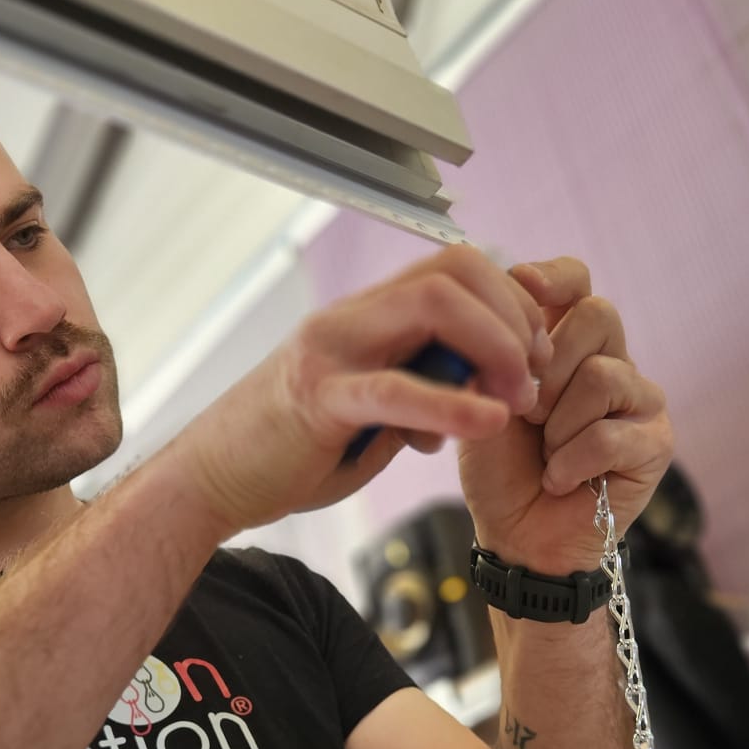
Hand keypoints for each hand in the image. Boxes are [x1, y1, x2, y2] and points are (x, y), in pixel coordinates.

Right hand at [178, 246, 546, 534]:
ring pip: (434, 306)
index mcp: (365, 315)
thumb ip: (421, 389)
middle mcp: (349, 317)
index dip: (511, 301)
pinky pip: (396, 389)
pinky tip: (487, 423)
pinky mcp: (317, 399)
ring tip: (516, 401)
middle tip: (535, 377)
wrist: (213, 481)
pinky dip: (452, 404)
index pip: (455, 267)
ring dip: (495, 348)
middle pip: (455, 270)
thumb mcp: (372, 413)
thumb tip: (479, 386)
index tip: (535, 355)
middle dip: (513, 318)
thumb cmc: (292, 449)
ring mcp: (329, 351)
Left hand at [458, 257, 672, 571]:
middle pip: (599, 315)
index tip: (522, 285)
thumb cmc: (501, 470)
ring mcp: (640, 401)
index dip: (553, 277)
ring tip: (545, 454)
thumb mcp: (482, 401)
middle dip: (548, 365)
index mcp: (569, 344)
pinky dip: (572, 462)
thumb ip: (495, 352)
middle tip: (525, 412)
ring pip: (604, 375)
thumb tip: (507, 297)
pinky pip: (611, 433)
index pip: (578, 281)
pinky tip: (558, 480)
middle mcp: (612, 361)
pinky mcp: (656, 442)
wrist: (517, 537)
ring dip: (558, 423)